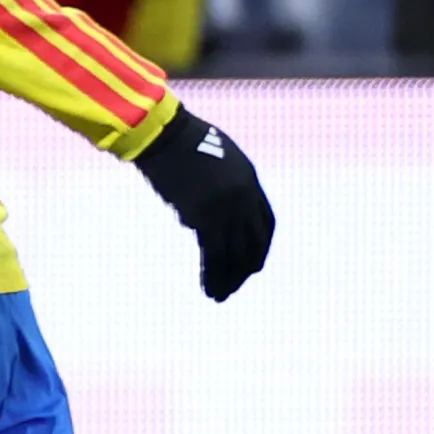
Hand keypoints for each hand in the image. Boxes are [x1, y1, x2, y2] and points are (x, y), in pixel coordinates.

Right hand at [132, 106, 274, 301]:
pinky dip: (212, 274)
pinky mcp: (205, 218)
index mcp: (251, 182)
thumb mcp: (218, 158)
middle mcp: (244, 200)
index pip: (266, 223)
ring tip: (220, 296)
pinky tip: (208, 288)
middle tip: (237, 284)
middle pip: (254, 243)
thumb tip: (215, 204)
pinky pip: (214, 255)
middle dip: (246, 268)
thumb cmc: (183, 140)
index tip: (253, 260)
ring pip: (235, 255)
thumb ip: (225, 182)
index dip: (261, 246)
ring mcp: (226, 210)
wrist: (166, 137)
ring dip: (229, 279)